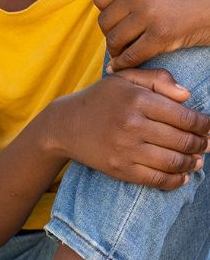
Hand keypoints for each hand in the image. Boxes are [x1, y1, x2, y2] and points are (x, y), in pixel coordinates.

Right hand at [55, 67, 209, 189]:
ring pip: (174, 162)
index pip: (185, 117)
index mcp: (136, 99)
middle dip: (202, 144)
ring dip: (192, 163)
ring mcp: (125, 149)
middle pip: (183, 141)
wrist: (64, 125)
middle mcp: (131, 124)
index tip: (208, 126)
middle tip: (205, 144)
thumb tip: (187, 96)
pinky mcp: (120, 169)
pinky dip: (177, 180)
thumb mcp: (124, 79)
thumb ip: (157, 79)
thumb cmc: (100, 99)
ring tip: (196, 159)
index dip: (204, 124)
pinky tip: (182, 175)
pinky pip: (158, 180)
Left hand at [94, 0, 209, 70]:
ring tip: (122, 54)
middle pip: (105, 20)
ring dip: (116, 50)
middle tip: (119, 41)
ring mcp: (149, 13)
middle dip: (110, 33)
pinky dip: (125, 63)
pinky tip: (123, 67)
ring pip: (115, 38)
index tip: (114, 21)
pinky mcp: (163, 34)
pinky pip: (133, 54)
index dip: (105, 12)